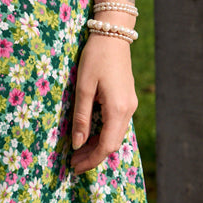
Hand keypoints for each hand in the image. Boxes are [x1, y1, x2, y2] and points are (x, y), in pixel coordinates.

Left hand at [70, 34, 137, 173]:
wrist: (113, 34)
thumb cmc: (95, 58)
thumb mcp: (83, 87)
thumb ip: (81, 117)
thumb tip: (78, 143)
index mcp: (117, 109)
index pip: (106, 146)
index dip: (91, 160)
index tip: (74, 167)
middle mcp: (128, 110)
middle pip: (112, 144)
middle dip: (93, 156)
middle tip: (73, 163)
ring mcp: (130, 105)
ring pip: (115, 135)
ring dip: (98, 146)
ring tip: (78, 152)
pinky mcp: (127, 100)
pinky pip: (116, 125)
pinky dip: (103, 134)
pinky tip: (89, 136)